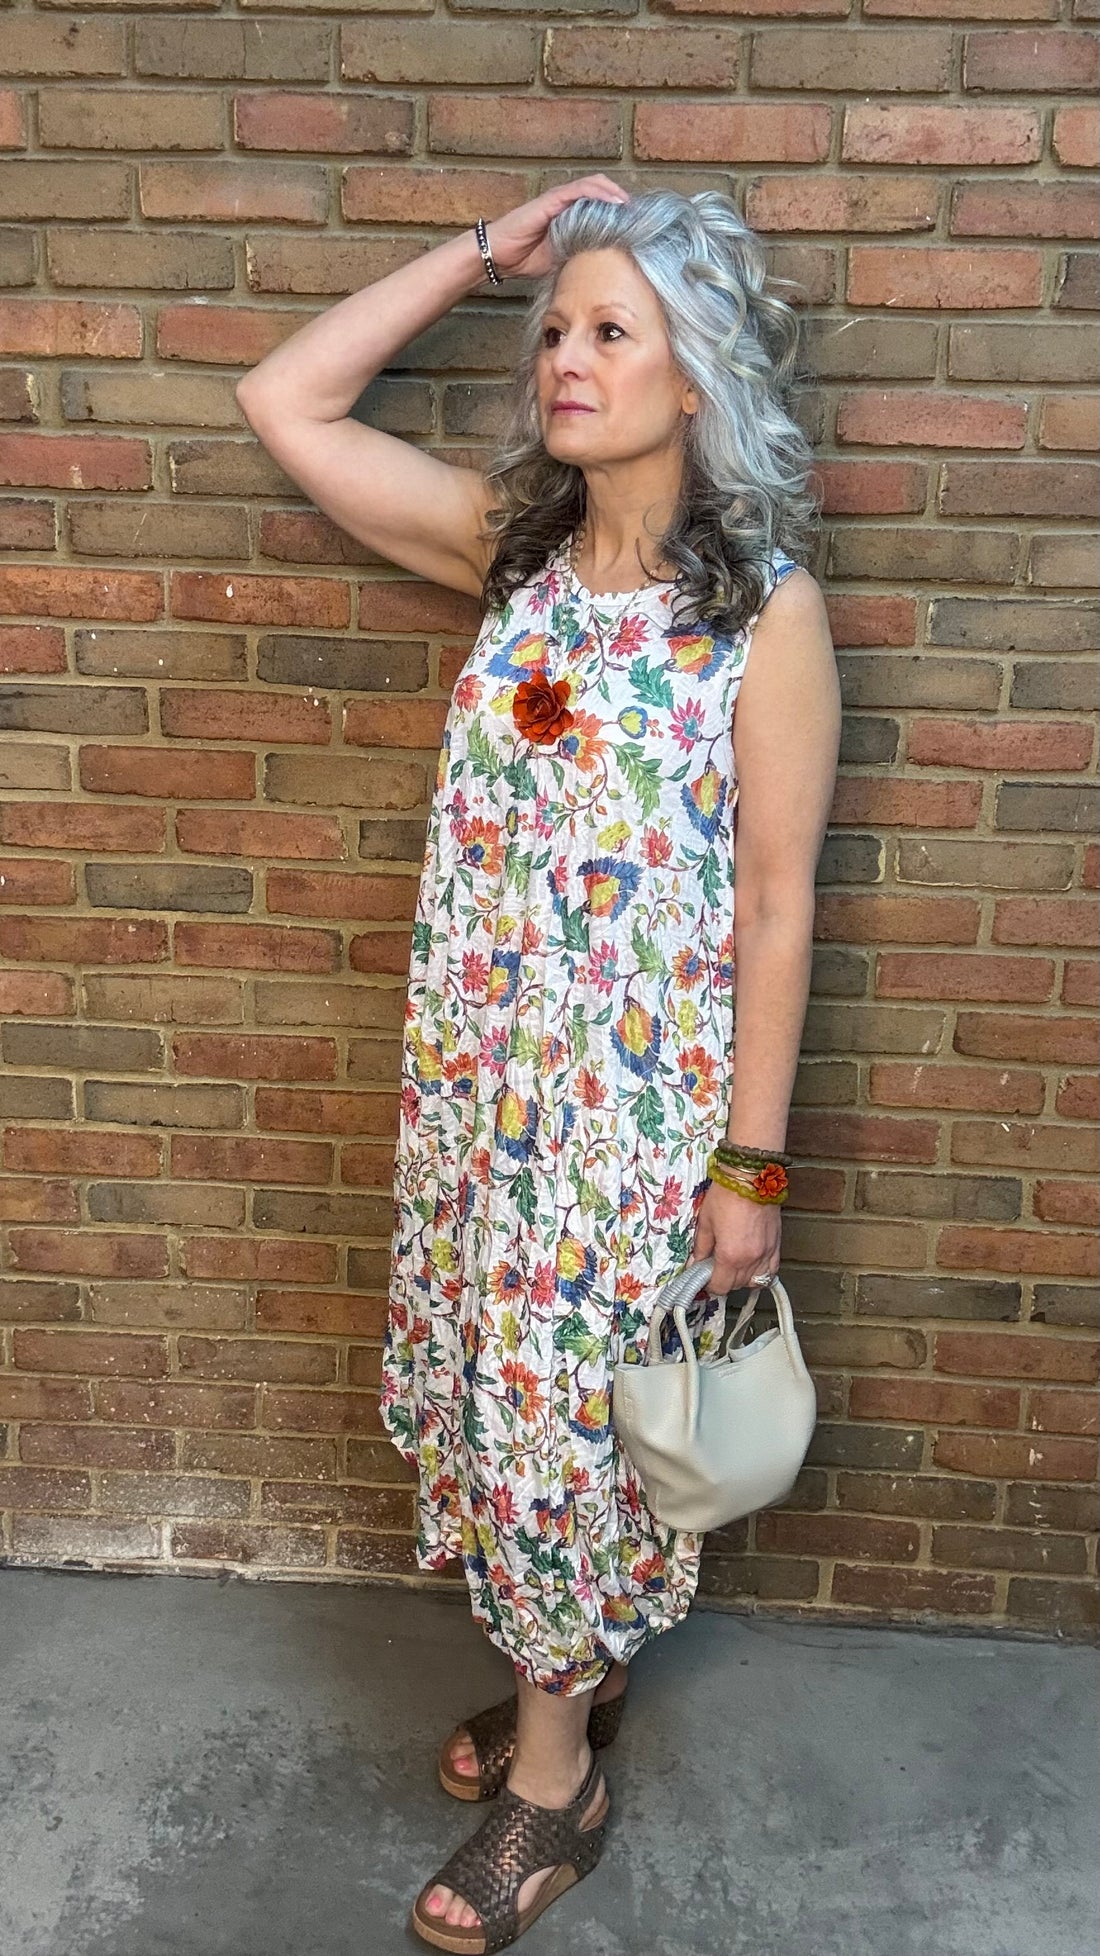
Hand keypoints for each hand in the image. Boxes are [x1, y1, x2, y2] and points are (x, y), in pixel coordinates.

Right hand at [483, 175, 630, 280]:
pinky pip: (580, 190)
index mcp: (568, 215)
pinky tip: (615, 201)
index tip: (637, 222)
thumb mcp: (561, 258)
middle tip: (639, 213)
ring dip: (615, 192)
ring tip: (631, 205)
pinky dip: (599, 193)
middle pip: (601, 190)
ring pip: (594, 185)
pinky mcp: (551, 200)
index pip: (599, 204)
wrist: (498, 255)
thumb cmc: (524, 258)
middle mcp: (565, 202)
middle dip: (621, 198)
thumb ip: (579, 254)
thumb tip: (604, 266)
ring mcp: (558, 198)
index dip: (618, 209)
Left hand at [692, 1182, 781, 1298]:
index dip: (709, 1284)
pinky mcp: (777, 1245)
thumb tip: (694, 1263)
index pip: (720, 1287)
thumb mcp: (706, 1221)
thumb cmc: (727, 1195)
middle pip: (736, 1286)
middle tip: (714, 1266)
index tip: (703, 1275)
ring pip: (754, 1282)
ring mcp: (767, 1253)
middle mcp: (751, 1259)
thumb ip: (701, 1247)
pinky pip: (771, 1271)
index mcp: (730, 1255)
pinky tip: (751, 1264)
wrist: (752, 1176)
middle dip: (723, 1280)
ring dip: (741, 1278)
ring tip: (733, 1264)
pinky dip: (761, 1273)